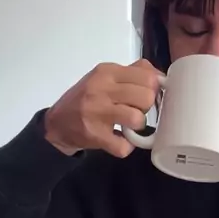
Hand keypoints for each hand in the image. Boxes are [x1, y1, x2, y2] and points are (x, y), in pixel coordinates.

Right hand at [44, 59, 162, 157]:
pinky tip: (119, 139)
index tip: (145, 94)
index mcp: (107, 72)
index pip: (147, 76)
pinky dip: (127, 145)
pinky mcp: (95, 136)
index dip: (153, 88)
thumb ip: (132, 73)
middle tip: (135, 109)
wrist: (57, 123)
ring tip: (128, 124)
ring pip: (138, 119)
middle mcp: (101, 89)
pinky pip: (125, 145)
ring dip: (137, 125)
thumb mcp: (105, 77)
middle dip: (146, 107)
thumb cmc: (87, 98)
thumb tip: (160, 77)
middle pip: (146, 97)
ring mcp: (97, 113)